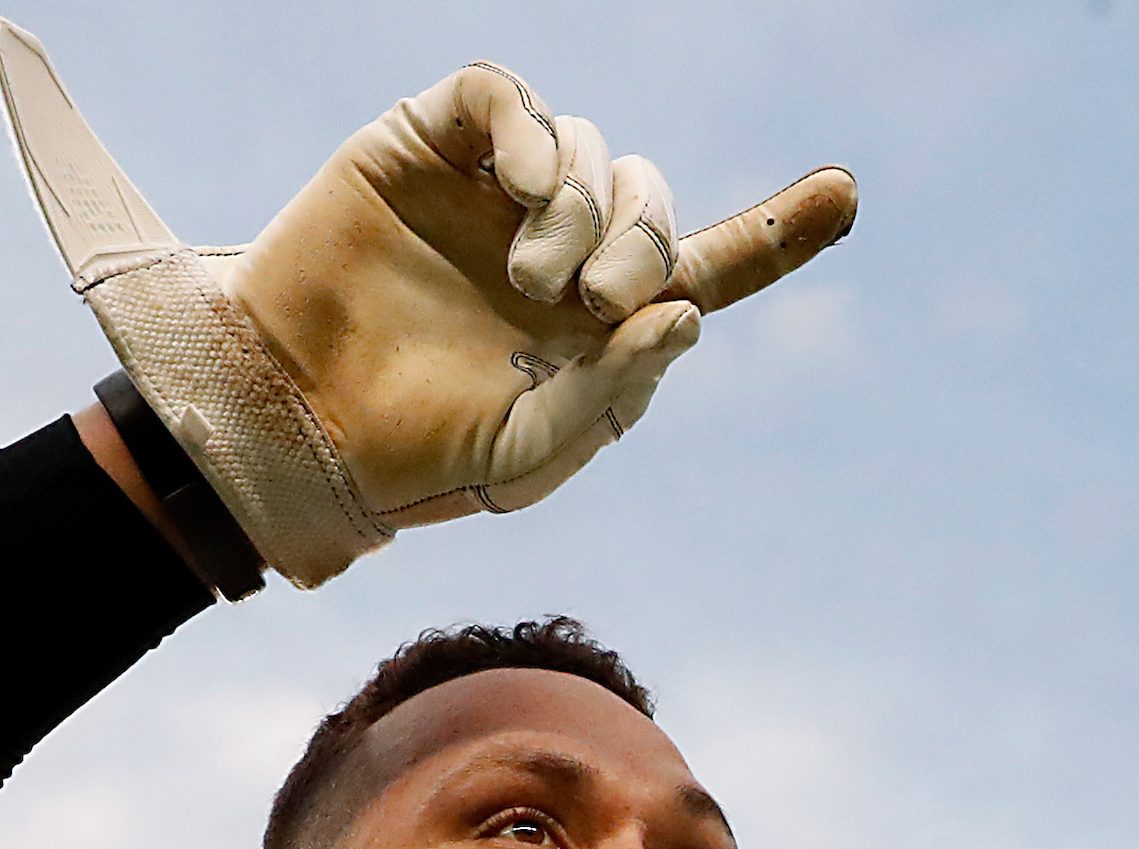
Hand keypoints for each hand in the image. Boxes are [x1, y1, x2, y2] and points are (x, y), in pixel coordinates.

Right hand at [0, 19, 852, 587]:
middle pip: (652, 202)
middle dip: (647, 240)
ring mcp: (493, 192)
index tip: (844, 196)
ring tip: (534, 275)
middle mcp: (557, 247)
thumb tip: (688, 313)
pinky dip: (535, 133)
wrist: (293, 423)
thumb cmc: (413, 457)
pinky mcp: (431, 144)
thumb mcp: (530, 456)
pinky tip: (525, 186)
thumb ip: (617, 395)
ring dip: (586, 208)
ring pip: (589, 151)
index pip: (710, 266)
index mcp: (597, 325)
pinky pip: (509, 100)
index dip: (779, 232)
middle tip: (594, 301)